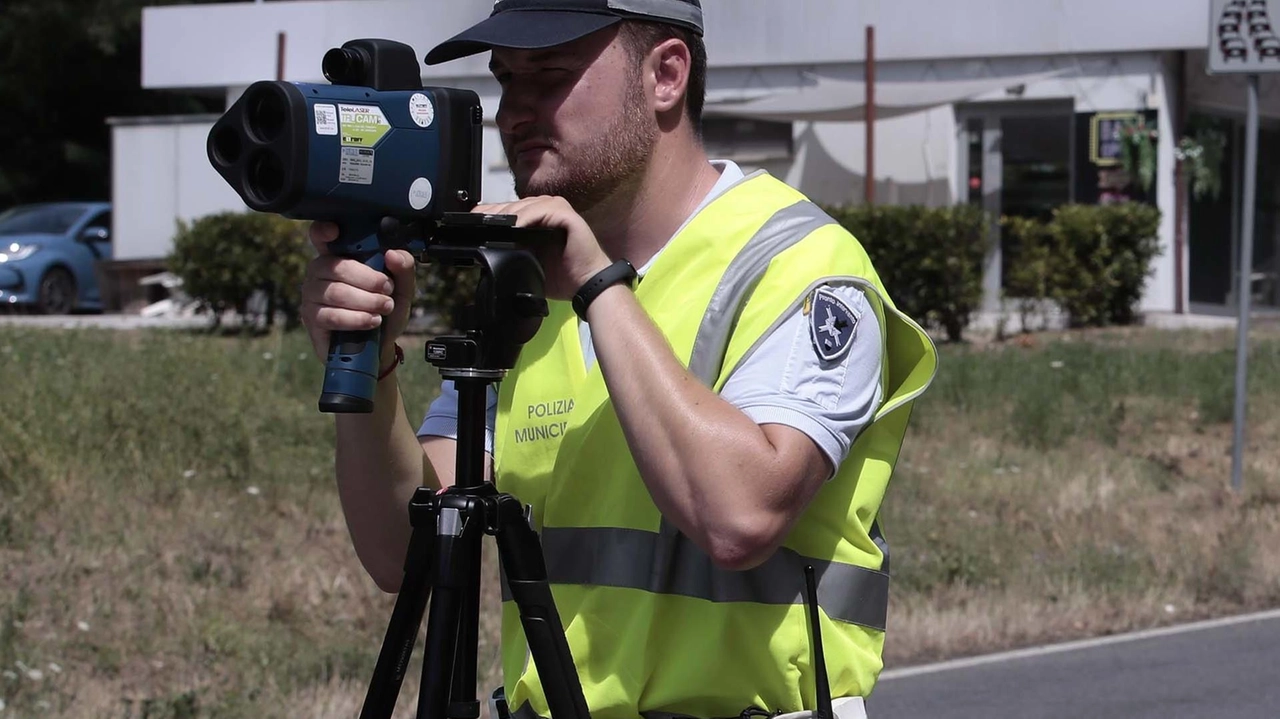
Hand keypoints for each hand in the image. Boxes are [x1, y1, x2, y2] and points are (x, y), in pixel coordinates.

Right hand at [299, 221, 416, 363]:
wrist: (380, 346)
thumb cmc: (385, 311)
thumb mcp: (402, 288)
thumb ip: (403, 268)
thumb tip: (393, 254)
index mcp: (338, 256)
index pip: (320, 236)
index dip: (323, 231)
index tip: (335, 231)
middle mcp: (319, 273)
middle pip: (336, 267)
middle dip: (368, 280)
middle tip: (387, 290)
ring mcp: (312, 296)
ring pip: (335, 292)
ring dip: (366, 301)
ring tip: (383, 308)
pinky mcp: (312, 319)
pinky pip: (332, 315)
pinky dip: (356, 318)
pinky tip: (371, 321)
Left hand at [473, 196, 610, 300]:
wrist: (586, 286)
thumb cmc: (562, 276)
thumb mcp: (528, 263)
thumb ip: (512, 252)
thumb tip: (486, 252)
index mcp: (538, 218)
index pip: (509, 210)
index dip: (490, 215)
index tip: (471, 223)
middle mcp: (547, 208)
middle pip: (513, 205)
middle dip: (494, 215)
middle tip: (477, 223)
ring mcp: (558, 209)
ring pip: (525, 205)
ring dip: (508, 215)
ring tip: (491, 226)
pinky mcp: (566, 214)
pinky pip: (541, 211)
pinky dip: (526, 218)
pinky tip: (514, 227)